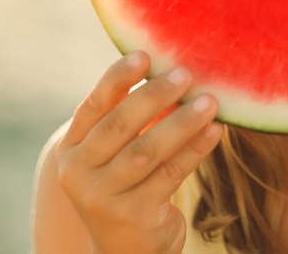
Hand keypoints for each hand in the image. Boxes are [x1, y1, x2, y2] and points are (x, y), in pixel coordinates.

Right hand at [56, 51, 223, 253]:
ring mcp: (103, 197)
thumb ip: (131, 116)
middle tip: (186, 74)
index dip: (118, 78)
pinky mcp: (133, 215)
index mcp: (71, 148)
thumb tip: (171, 68)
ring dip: (183, 122)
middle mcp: (79, 173)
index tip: (144, 54)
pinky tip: (216, 131)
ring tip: (211, 101)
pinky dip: (195, 149)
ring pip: (147, 150)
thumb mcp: (117, 152)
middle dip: (155, 95)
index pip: (94, 105)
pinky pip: (170, 173)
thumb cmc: (128, 185)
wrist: (127, 249)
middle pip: (120, 124)